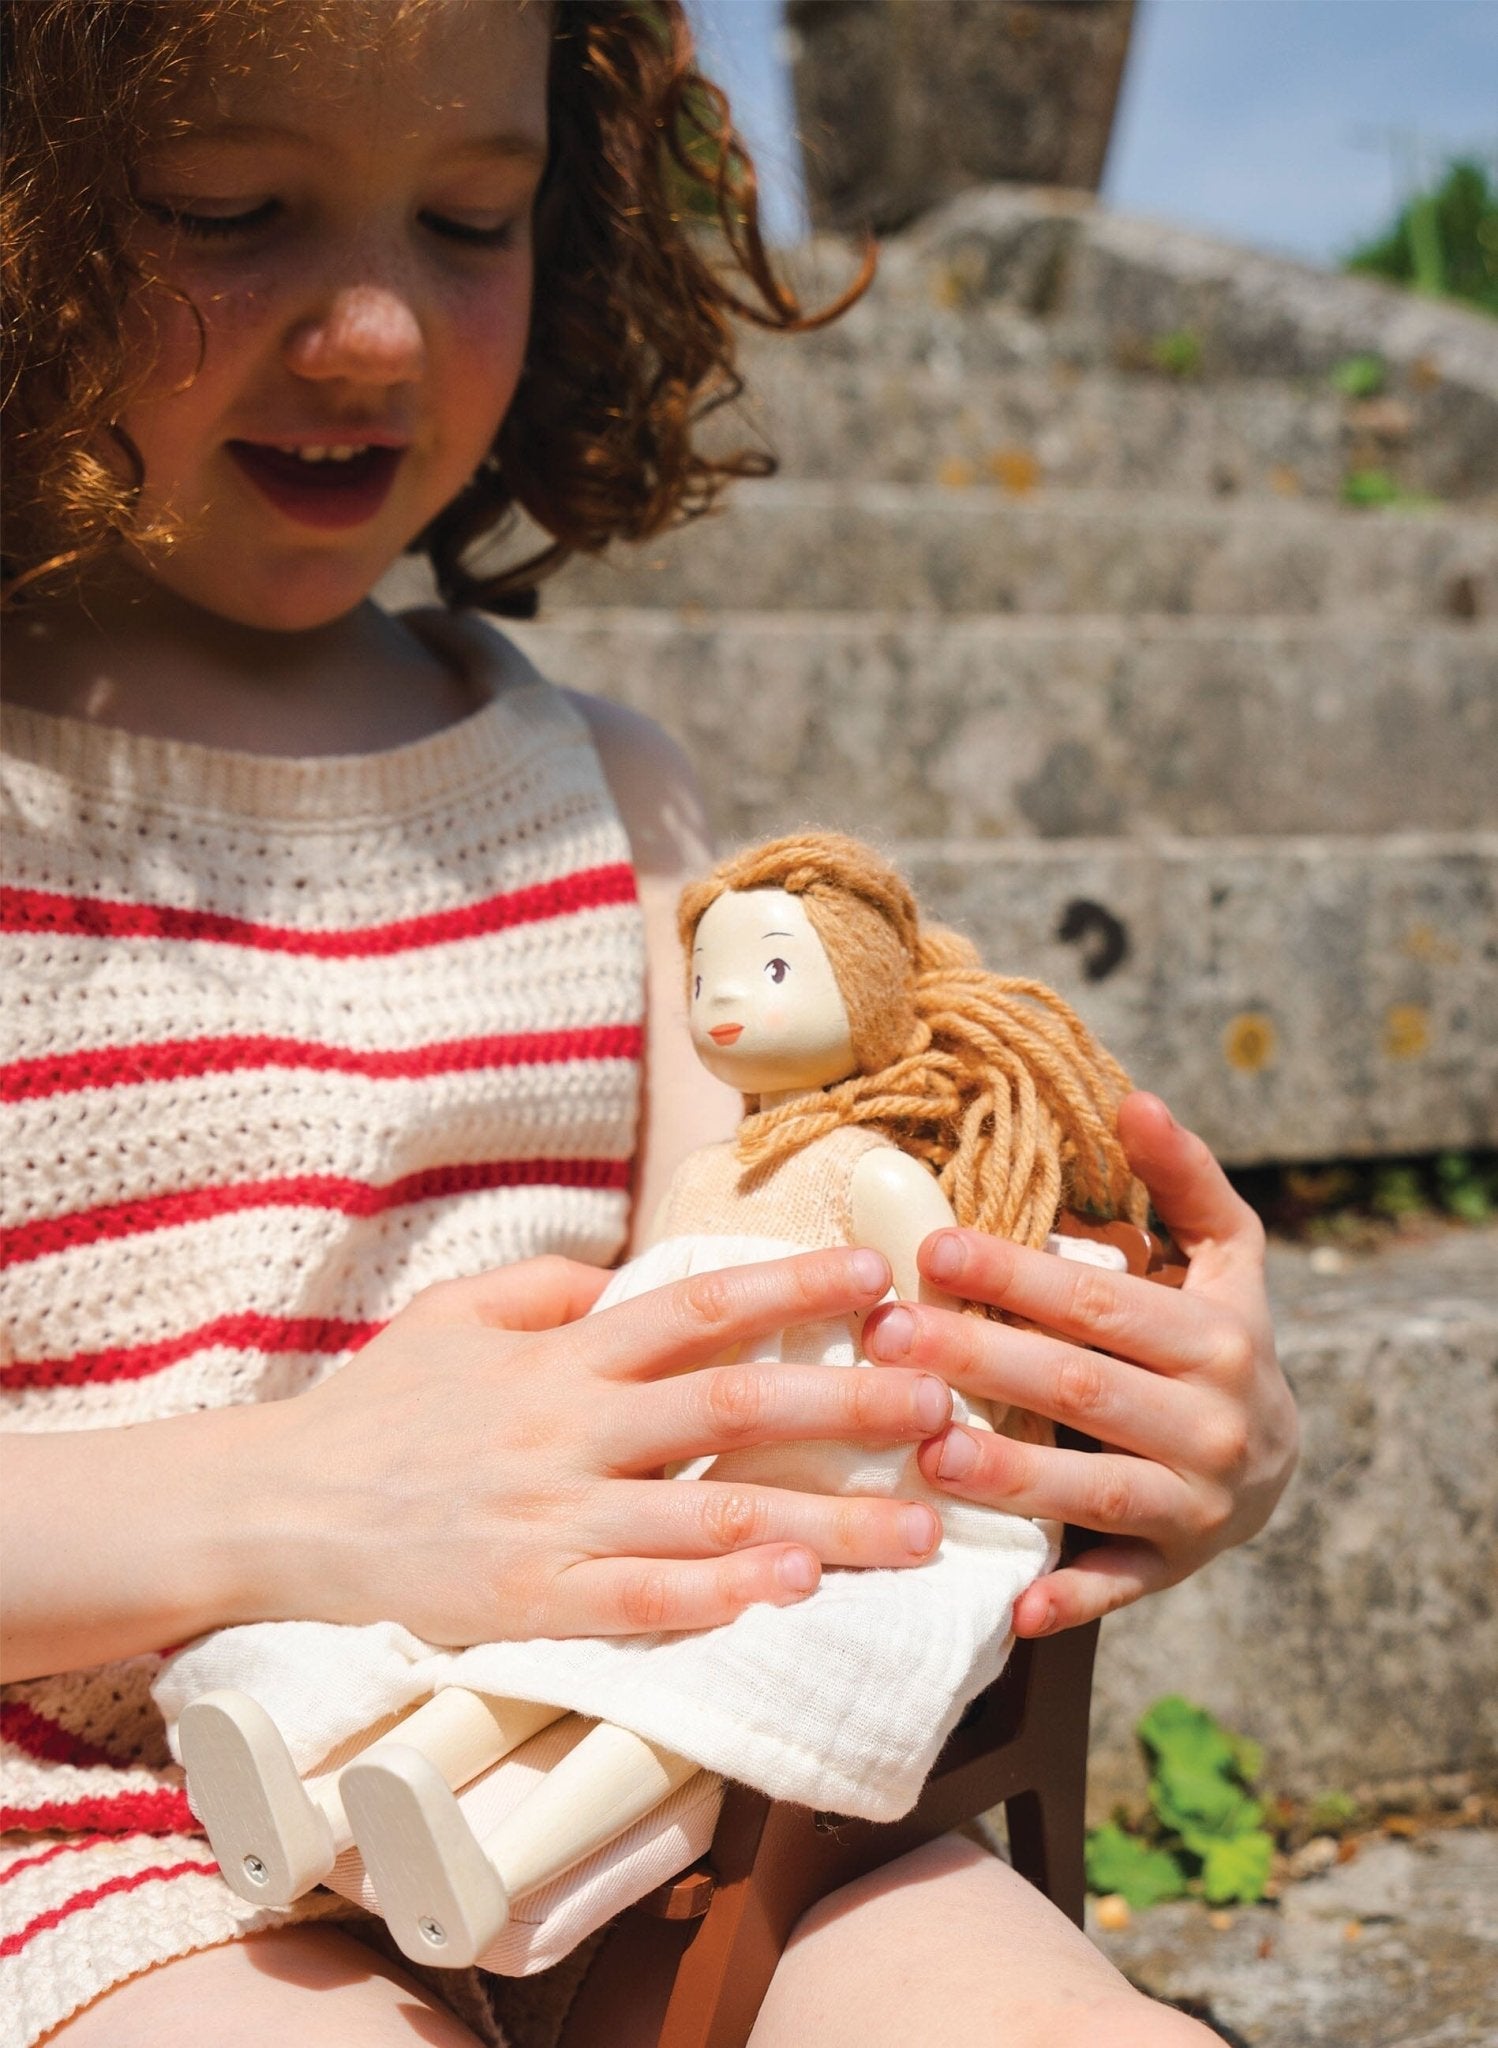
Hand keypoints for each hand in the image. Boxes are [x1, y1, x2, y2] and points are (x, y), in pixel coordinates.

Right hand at [244, 1248, 950, 1646]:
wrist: (276, 1508)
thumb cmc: (377, 1407)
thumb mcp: (458, 1313)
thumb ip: (551, 1286)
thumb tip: (635, 1277)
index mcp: (562, 1356)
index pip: (697, 1309)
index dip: (793, 1291)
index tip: (879, 1280)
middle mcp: (570, 1429)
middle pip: (732, 1411)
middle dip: (846, 1405)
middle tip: (941, 1406)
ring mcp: (554, 1519)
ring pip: (709, 1518)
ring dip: (822, 1523)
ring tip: (919, 1531)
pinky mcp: (531, 1602)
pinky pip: (641, 1603)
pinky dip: (721, 1600)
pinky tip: (795, 1595)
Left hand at [860, 1092, 1298, 1635]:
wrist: (1277, 1460)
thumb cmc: (1218, 1336)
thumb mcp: (1226, 1253)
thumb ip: (1184, 1178)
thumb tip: (1134, 1098)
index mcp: (1216, 1340)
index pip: (1098, 1304)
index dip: (1015, 1276)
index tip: (931, 1250)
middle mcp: (1214, 1425)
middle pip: (1078, 1391)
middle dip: (979, 1362)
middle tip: (888, 1336)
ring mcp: (1195, 1506)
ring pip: (1093, 1493)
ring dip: (1011, 1478)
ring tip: (925, 1454)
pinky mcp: (1173, 1568)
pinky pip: (1117, 1588)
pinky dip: (1069, 1599)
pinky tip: (1012, 1606)